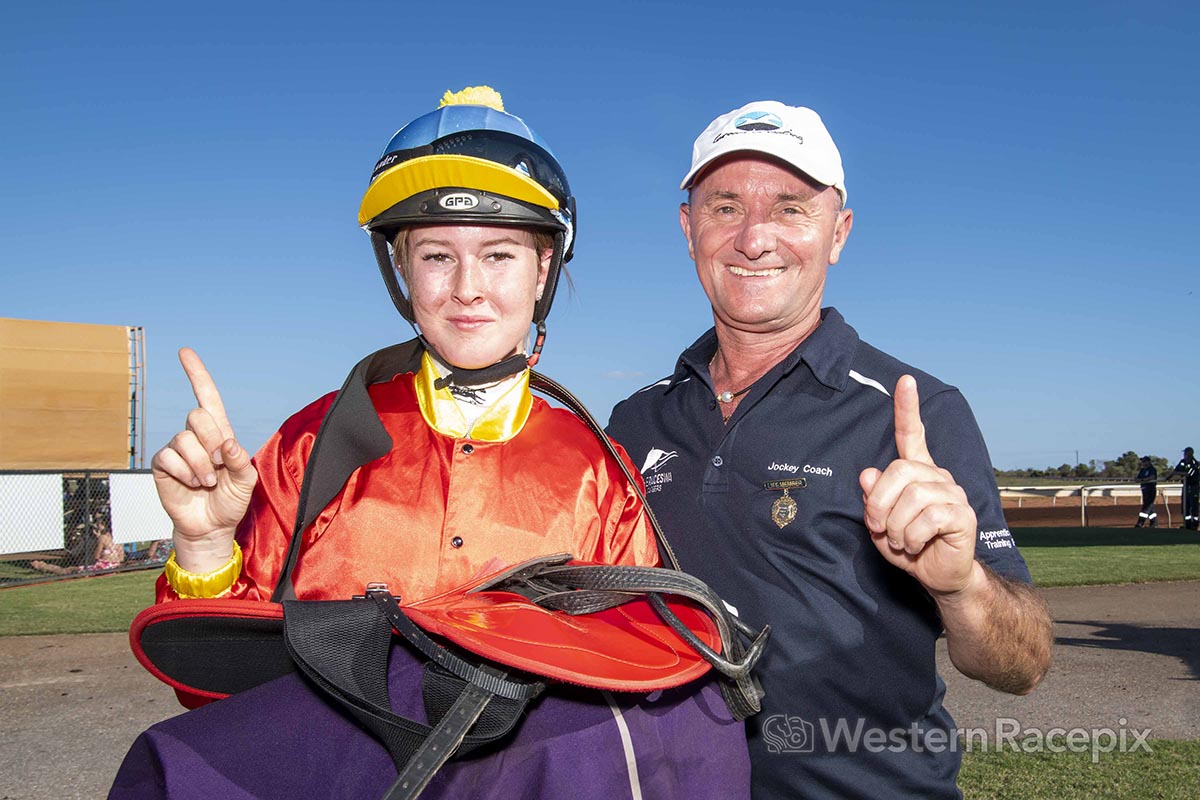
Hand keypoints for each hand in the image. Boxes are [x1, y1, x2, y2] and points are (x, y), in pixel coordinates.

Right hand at [151, 348, 257, 570]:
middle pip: (198, 415)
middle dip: (211, 440)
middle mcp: (196, 436)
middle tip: (219, 465)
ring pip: (185, 439)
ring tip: (208, 482)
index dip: (196, 374)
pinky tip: (192, 484)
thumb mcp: (246, 481)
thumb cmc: (230, 500)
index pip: (207, 397)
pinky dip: (186, 473)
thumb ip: (241, 461)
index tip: (184, 352)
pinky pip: (170, 457)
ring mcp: (177, 449)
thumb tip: (226, 443)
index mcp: (219, 433)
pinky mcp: (163, 465)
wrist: (211, 526)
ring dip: (202, 465)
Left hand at [858, 375, 976, 595]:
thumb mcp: (880, 524)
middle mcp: (938, 476)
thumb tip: (868, 475)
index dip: (907, 408)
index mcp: (917, 472)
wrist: (939, 576)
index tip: (905, 381)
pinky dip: (912, 537)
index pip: (912, 434)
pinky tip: (915, 546)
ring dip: (896, 526)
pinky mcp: (963, 515)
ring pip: (912, 497)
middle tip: (879, 527)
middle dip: (879, 503)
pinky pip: (928, 518)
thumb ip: (872, 500)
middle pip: (899, 471)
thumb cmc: (909, 546)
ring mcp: (953, 494)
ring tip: (901, 541)